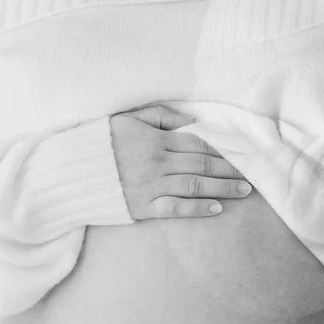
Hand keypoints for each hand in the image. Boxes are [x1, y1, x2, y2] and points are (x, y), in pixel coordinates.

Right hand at [108, 105, 251, 219]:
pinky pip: (175, 209)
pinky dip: (197, 209)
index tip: (241, 152)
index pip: (197, 143)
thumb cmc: (100, 142)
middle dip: (229, 169)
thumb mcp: (128, 118)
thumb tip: (192, 119)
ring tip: (243, 190)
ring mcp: (150, 187)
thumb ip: (161, 115)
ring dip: (223, 188)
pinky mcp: (142, 207)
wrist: (70, 173)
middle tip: (252, 173)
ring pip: (195, 186)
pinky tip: (216, 208)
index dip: (221, 148)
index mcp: (155, 139)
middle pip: (202, 165)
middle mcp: (157, 163)